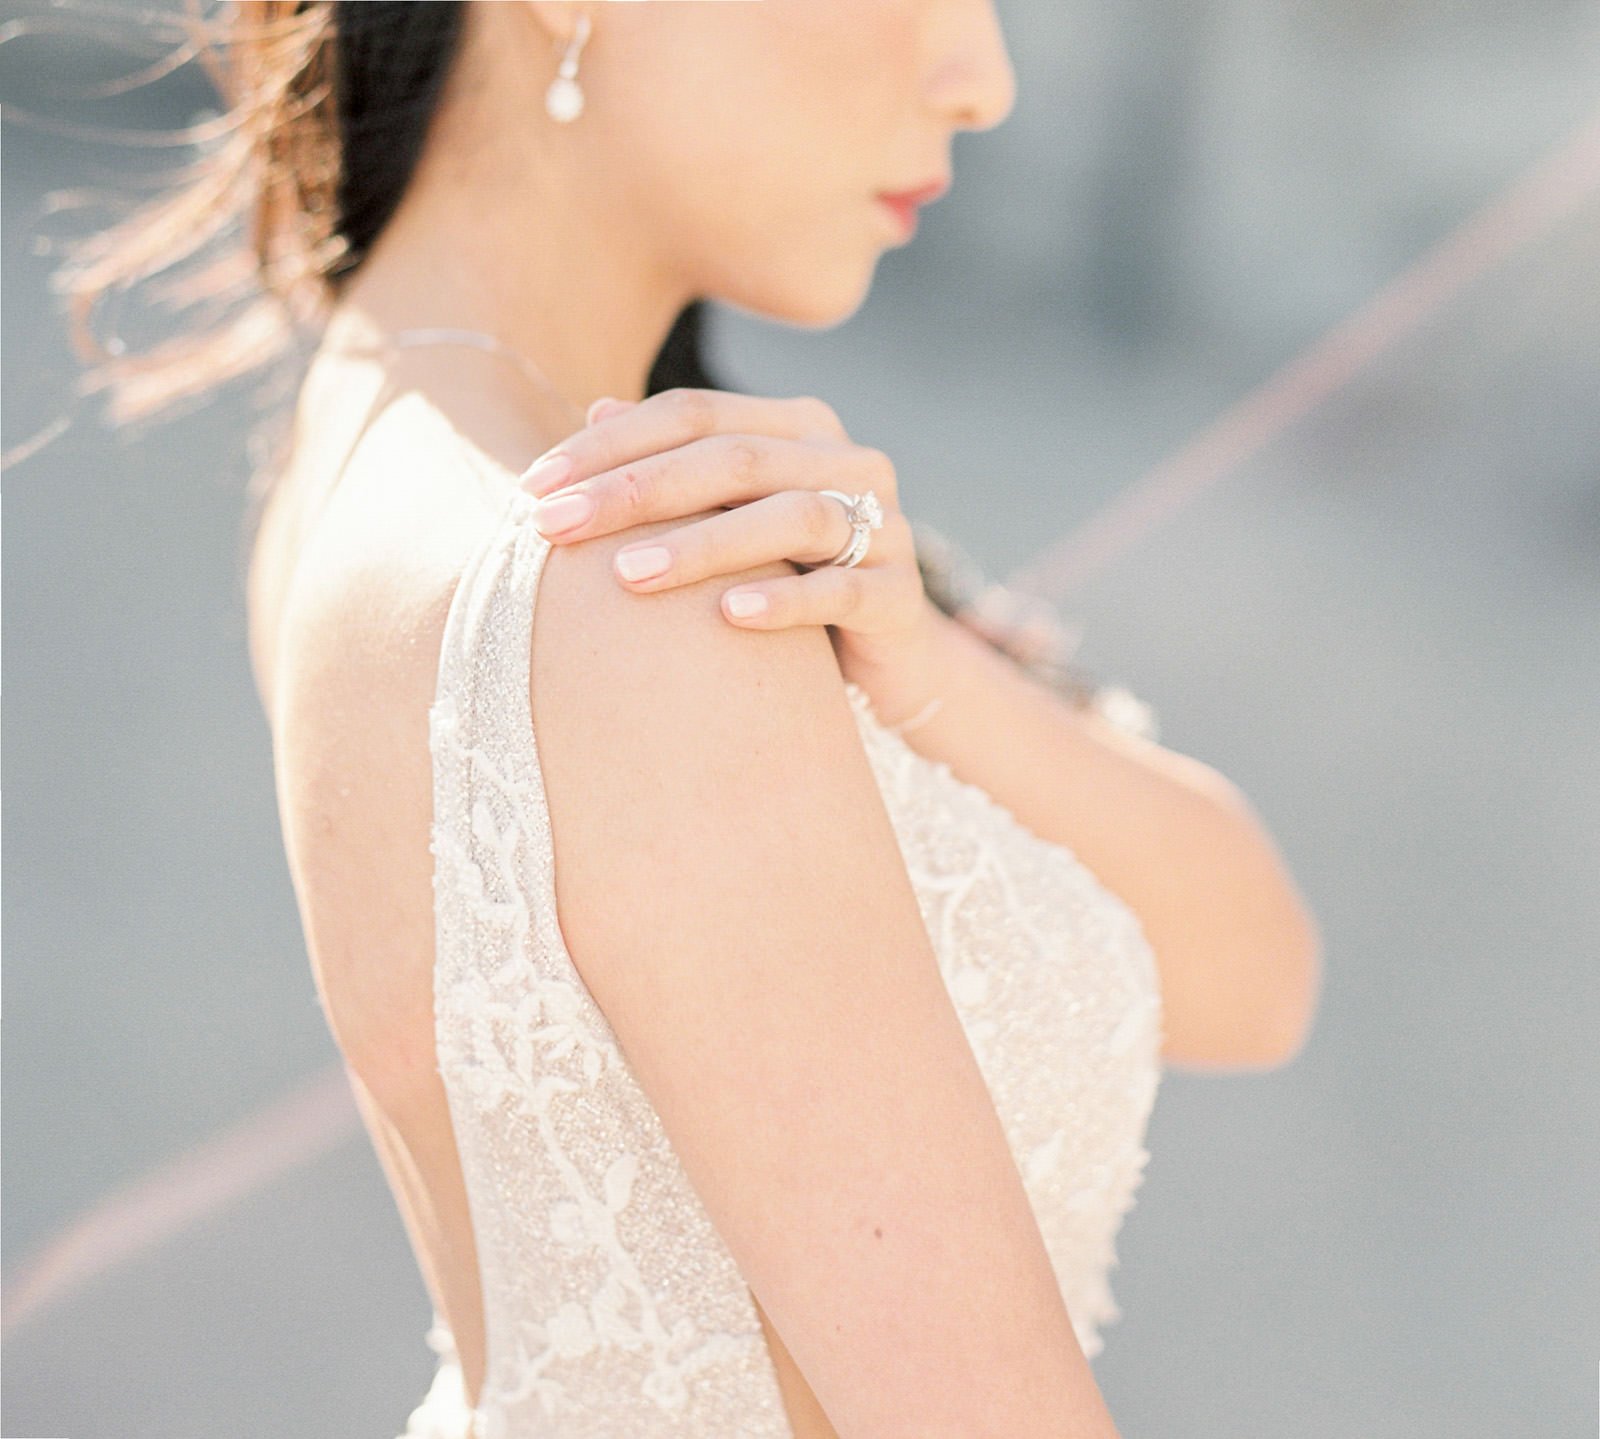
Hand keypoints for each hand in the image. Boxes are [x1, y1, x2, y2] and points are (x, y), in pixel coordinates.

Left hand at [519, 387, 946, 720]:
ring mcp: (885, 526)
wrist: (890, 660)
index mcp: (800, 428)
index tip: (534, 488)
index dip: (610, 445)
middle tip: (556, 526)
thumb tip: (593, 408)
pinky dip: (785, 601)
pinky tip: (727, 617)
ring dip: (702, 544)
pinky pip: (843, 590)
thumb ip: (674, 464)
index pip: (694, 415)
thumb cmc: (789, 581)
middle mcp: (848, 462)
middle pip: (734, 458)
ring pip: (792, 517)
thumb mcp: (728, 519)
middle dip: (636, 490)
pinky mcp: (901, 597)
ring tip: (627, 575)